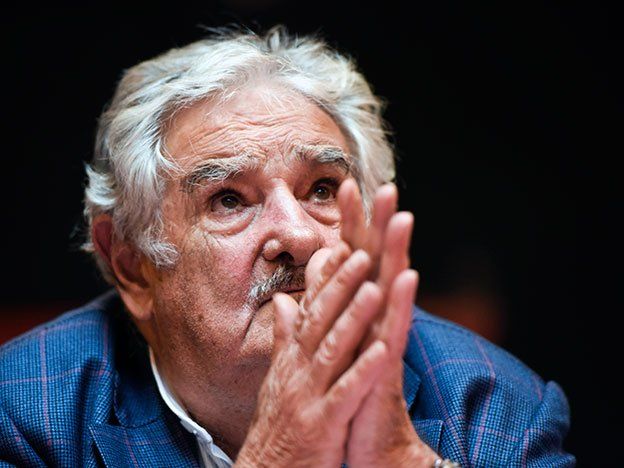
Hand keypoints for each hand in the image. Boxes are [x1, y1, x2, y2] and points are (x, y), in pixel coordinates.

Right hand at [235, 242, 389, 466]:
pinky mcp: (322, 424)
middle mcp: (299, 370)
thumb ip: (285, 337)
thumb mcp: (280, 377)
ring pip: (333, 350)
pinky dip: (364, 371)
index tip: (348, 245)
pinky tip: (384, 349)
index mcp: (293, 358)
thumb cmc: (280, 424)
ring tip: (375, 288)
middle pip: (321, 320)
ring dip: (354, 318)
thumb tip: (283, 300)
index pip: (311, 309)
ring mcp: (310, 396)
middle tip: (362, 252)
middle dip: (342, 285)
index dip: (329, 279)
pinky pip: (346, 393)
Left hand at [339, 179, 439, 465]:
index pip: (353, 261)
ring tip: (403, 217)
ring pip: (391, 290)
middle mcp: (373, 323)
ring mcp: (382, 343)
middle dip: (379, 225)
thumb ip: (316, 310)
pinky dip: (400, 304)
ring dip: (397, 253)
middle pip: (377, 265)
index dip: (350, 226)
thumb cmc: (347, 397)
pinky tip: (407, 277)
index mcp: (356, 317)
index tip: (346, 188)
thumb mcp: (324, 348)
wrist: (367, 448)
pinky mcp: (387, 369)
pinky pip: (395, 331)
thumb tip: (305, 281)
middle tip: (386, 186)